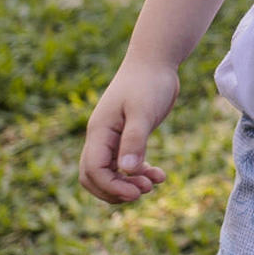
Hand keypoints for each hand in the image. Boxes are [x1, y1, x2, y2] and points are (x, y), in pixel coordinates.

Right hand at [79, 58, 178, 204]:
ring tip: (155, 183)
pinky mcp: (126, 137)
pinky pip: (125, 165)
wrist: (155, 62)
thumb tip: (128, 170)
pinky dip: (140, 174)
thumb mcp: (143, 112)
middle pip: (94, 177)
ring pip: (110, 173)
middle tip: (144, 190)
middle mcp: (101, 137)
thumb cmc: (148, 83)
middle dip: (116, 190)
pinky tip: (160, 174)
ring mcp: (112, 138)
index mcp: (99, 131)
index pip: (93, 170)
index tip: (137, 192)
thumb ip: (135, 141)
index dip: (112, 187)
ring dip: (129, 184)